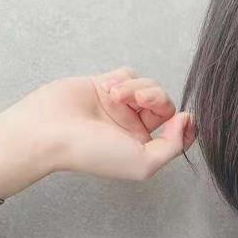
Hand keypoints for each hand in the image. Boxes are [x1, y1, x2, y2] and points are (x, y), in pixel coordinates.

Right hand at [28, 67, 194, 179]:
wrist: (50, 131)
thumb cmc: (92, 152)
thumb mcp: (144, 163)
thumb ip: (174, 146)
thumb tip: (187, 121)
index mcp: (142, 146)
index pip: (176, 132)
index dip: (186, 124)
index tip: (187, 117)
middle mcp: (132, 125)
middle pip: (164, 104)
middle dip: (158, 98)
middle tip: (141, 101)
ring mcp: (119, 105)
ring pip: (148, 86)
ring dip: (138, 88)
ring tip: (116, 97)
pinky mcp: (104, 85)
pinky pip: (129, 74)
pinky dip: (122, 80)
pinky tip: (107, 90)